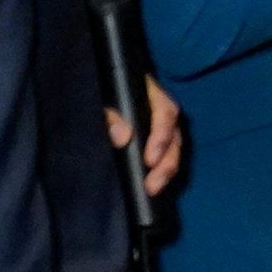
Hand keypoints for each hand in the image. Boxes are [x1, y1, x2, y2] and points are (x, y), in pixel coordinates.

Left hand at [102, 78, 185, 195]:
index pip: (165, 114)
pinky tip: (152, 185)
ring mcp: (161, 126)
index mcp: (152, 94)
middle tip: (153, 186)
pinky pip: (165, 154)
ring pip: (173, 148)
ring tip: (153, 189)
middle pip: (174, 137)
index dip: (161, 137)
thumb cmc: (100, 88)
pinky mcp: (154, 139)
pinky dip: (160, 170)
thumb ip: (112, 115)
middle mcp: (162, 111)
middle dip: (166, 163)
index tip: (150, 160)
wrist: (96, 82)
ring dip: (166, 171)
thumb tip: (123, 137)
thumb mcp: (103, 98)